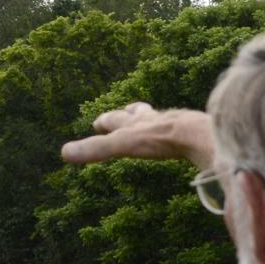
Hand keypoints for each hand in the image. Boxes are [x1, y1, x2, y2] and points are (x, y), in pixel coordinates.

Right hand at [60, 103, 214, 171]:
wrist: (200, 134)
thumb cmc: (161, 138)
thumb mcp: (122, 144)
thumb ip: (96, 149)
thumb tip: (64, 152)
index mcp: (136, 123)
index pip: (116, 119)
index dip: (107, 121)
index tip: (98, 122)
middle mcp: (155, 120)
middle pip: (140, 113)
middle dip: (132, 114)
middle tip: (129, 111)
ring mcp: (177, 125)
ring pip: (163, 119)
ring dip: (156, 120)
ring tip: (156, 122)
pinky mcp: (196, 133)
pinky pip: (186, 131)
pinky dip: (181, 133)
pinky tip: (186, 139)